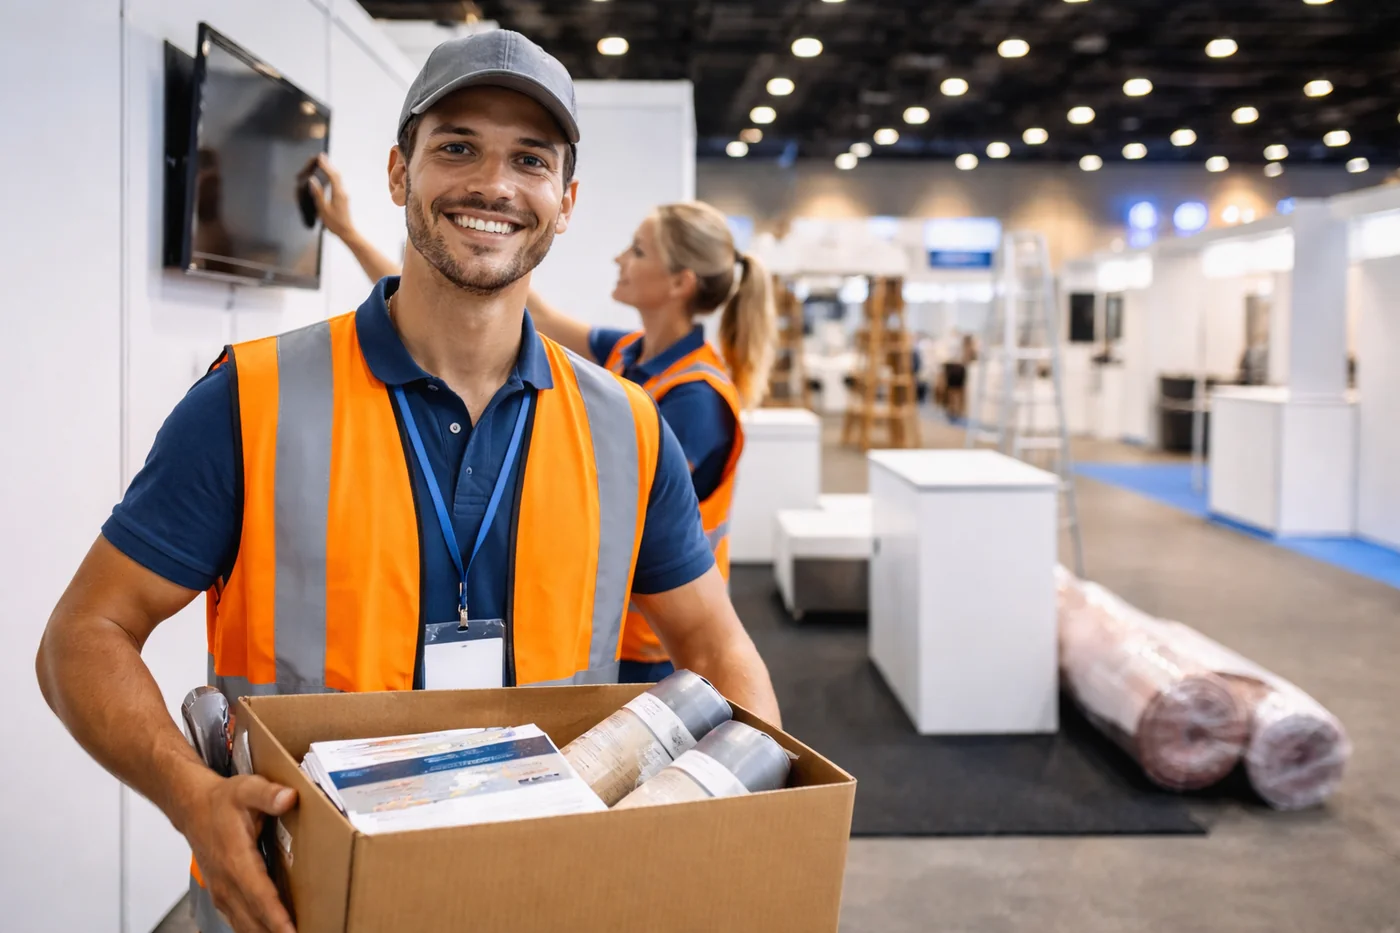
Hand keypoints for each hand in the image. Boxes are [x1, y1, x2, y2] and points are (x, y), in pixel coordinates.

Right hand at [182, 773, 297, 932]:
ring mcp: (222, 892)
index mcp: (236, 860)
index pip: (259, 895)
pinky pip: (239, 921)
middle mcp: (226, 882)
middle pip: (254, 918)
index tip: (292, 931)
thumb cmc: (222, 801)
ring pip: (245, 924)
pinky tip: (272, 931)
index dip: (276, 917)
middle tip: (308, 931)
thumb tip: (289, 798)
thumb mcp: (247, 789)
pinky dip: (256, 929)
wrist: (193, 808)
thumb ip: (268, 794)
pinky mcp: (222, 895)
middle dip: (276, 931)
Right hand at [309, 153, 353, 240]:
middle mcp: (342, 192)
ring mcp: (344, 194)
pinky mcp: (343, 197)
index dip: (326, 166)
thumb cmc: (334, 223)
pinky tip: (328, 176)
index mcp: (338, 194)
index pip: (332, 176)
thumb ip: (318, 194)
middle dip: (328, 165)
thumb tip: (312, 180)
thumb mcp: (323, 209)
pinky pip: (338, 183)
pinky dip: (332, 176)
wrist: (347, 231)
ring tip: (323, 163)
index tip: (320, 157)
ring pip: (338, 178)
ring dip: (330, 169)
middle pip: (336, 175)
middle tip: (321, 156)